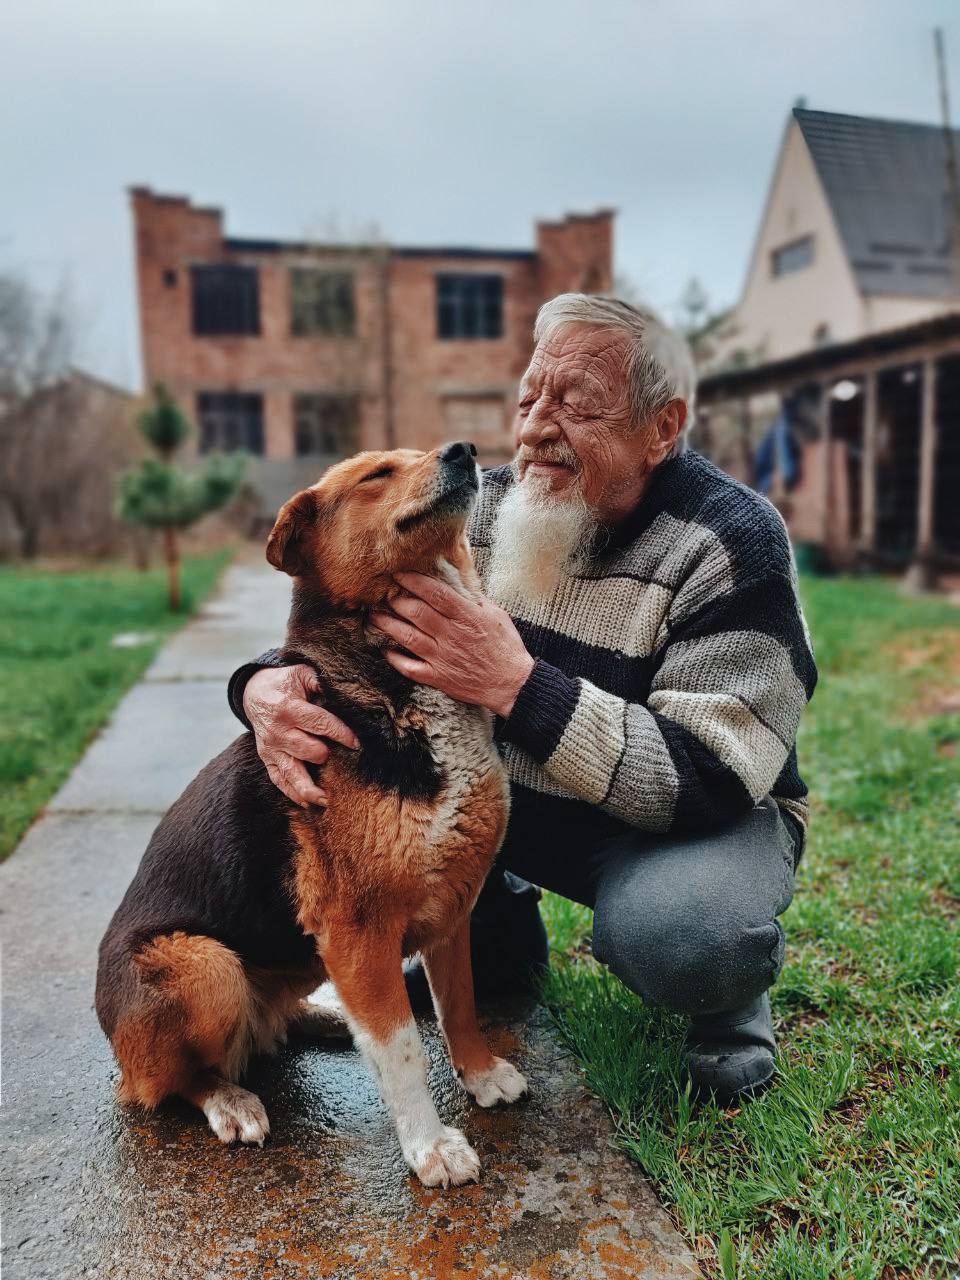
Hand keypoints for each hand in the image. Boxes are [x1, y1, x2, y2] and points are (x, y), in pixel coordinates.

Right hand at [243, 665, 359, 807]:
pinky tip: (308, 803)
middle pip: (308, 751)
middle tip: (340, 760)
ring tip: (328, 801)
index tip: (357, 744)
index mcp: (288, 708)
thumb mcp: (302, 674)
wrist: (254, 693)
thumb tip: (347, 691)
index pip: (319, 723)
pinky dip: (292, 793)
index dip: (340, 734)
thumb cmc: (286, 683)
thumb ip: (322, 681)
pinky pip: (279, 780)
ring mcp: (270, 748)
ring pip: (291, 773)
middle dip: (325, 756)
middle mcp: (278, 731)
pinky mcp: (267, 759)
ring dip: (310, 789)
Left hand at [370, 572, 534, 717]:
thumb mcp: (495, 615)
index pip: (435, 593)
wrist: (512, 684)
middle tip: (384, 594)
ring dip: (387, 625)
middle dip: (396, 601)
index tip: (398, 574)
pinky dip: (395, 659)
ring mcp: (442, 657)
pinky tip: (386, 650)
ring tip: (374, 616)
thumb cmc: (505, 647)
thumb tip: (455, 582)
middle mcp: (451, 635)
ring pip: (407, 637)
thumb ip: (473, 599)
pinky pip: (409, 668)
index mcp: (467, 616)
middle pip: (416, 612)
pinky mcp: (438, 677)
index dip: (413, 581)